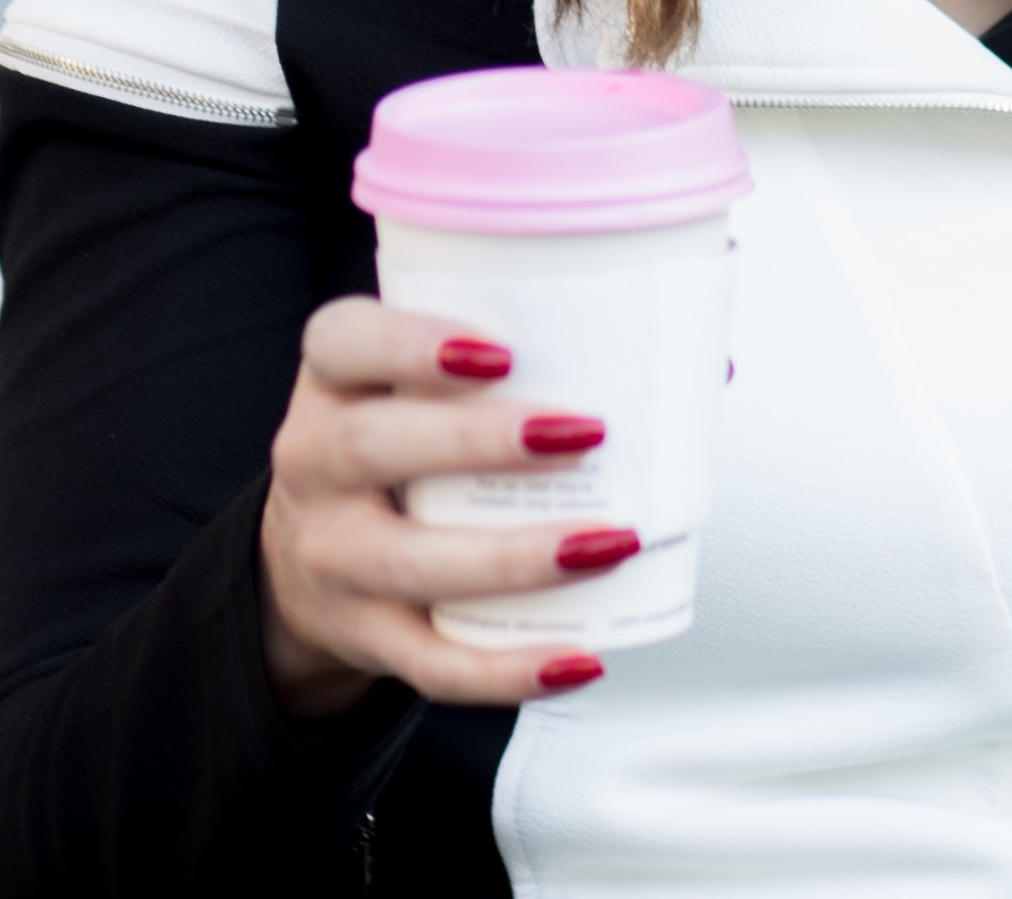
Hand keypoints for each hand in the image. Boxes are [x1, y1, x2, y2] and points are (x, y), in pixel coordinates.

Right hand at [258, 297, 626, 715]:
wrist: (304, 561)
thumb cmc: (407, 445)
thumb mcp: (420, 389)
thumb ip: (535, 358)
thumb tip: (707, 369)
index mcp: (332, 381)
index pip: (342, 341)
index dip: (409, 343)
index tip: (502, 351)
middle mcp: (313, 463)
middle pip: (373, 447)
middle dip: (478, 442)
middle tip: (584, 435)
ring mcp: (330, 557)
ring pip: (407, 562)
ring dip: (513, 556)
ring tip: (610, 543)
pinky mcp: (362, 635)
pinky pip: (429, 663)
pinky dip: (506, 670)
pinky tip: (578, 658)